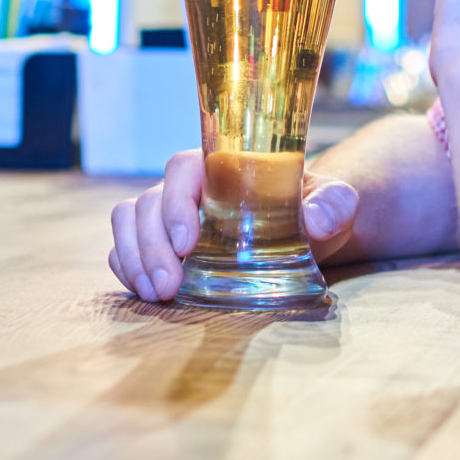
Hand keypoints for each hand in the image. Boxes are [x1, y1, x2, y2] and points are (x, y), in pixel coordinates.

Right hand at [107, 150, 365, 300]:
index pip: (182, 168)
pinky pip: (125, 245)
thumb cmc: (314, 207)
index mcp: (224, 166)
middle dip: (152, 246)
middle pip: (149, 202)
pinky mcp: (160, 242)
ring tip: (156, 293)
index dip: (176, 202)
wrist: (307, 232)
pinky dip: (127, 266)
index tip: (188, 243)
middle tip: (169, 286)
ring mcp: (169, 214)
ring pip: (129, 220)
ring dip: (134, 258)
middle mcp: (189, 187)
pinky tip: (144, 290)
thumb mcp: (334, 203)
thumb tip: (316, 221)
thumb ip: (333, 206)